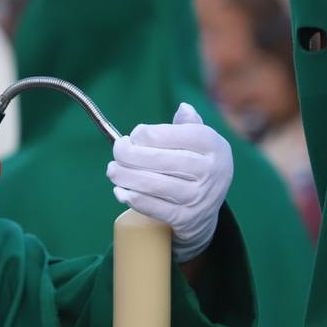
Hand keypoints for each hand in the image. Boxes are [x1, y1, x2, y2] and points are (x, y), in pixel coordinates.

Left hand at [108, 102, 232, 262]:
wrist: (206, 213)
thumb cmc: (196, 167)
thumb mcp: (200, 144)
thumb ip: (189, 124)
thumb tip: (183, 108)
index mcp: (214, 146)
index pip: (179, 134)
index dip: (150, 134)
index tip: (134, 136)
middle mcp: (211, 171)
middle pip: (163, 159)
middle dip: (131, 154)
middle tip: (117, 151)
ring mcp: (199, 197)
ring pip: (154, 184)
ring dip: (126, 176)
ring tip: (113, 171)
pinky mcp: (185, 219)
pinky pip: (153, 207)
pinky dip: (133, 198)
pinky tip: (120, 191)